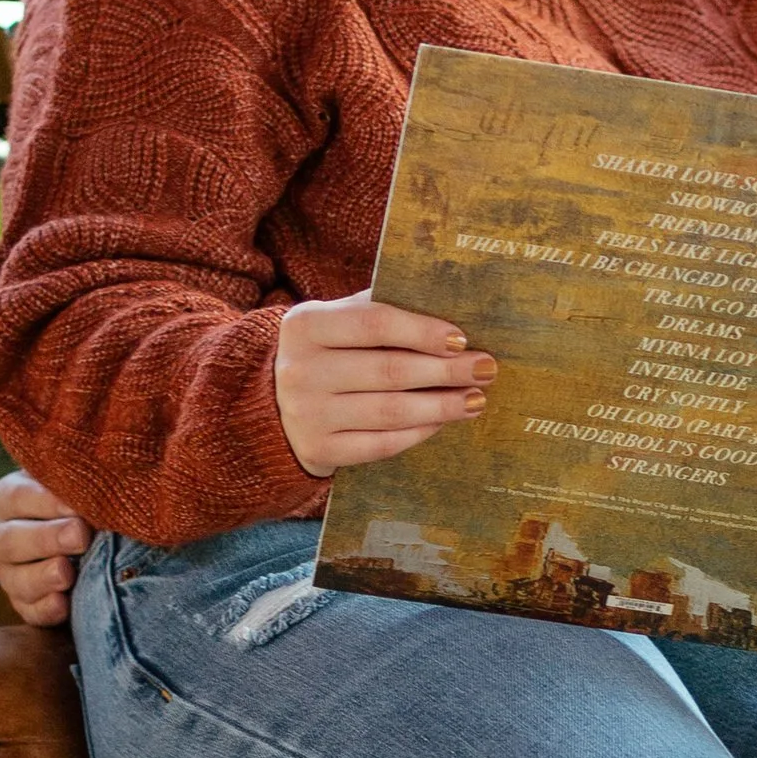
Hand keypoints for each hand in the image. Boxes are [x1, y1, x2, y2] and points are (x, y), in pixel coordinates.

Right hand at [0, 467, 90, 628]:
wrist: (88, 538)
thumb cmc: (80, 500)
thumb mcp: (74, 484)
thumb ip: (77, 481)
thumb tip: (98, 480)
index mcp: (7, 498)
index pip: (18, 496)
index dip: (46, 501)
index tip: (77, 505)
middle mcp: (0, 536)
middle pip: (12, 539)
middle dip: (47, 538)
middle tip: (80, 536)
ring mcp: (8, 573)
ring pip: (15, 579)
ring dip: (42, 577)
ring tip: (67, 574)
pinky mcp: (24, 603)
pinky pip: (28, 611)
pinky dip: (46, 610)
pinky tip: (64, 605)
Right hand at [274, 289, 495, 477]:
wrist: (270, 407)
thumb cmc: (324, 355)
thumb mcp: (334, 322)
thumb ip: (376, 311)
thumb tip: (447, 307)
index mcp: (305, 325)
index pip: (375, 324)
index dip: (423, 332)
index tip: (463, 340)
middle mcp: (301, 370)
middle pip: (389, 370)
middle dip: (446, 370)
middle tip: (485, 368)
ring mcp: (307, 414)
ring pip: (391, 411)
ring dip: (442, 405)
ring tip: (475, 399)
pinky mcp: (319, 450)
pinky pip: (382, 444)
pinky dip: (419, 432)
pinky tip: (443, 422)